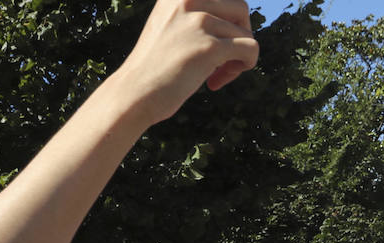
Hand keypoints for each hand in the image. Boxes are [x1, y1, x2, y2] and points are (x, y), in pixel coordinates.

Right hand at [111, 0, 258, 124]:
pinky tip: (216, 82)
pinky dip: (243, 67)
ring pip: (246, 33)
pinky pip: (250, 49)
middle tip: (221, 60)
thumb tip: (238, 22)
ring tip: (214, 75)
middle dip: (238, 35)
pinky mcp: (210, 47)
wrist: (133, 93)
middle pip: (240, 8)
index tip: (214, 42)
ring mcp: (200, 22)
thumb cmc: (153, 68)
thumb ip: (195, 17)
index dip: (227, 20)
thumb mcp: (171, 28)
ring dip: (237, 57)